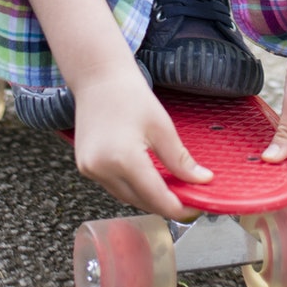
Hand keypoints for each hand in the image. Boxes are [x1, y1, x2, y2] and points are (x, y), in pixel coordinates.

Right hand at [67, 64, 211, 222]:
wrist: (98, 78)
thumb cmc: (130, 95)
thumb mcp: (162, 127)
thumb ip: (180, 160)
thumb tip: (201, 180)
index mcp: (122, 159)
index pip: (156, 197)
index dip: (179, 207)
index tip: (197, 207)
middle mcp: (101, 169)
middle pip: (140, 201)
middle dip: (165, 204)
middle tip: (189, 198)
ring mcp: (89, 169)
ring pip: (126, 197)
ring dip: (148, 198)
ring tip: (172, 189)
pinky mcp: (85, 167)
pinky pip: (113, 187)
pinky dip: (132, 187)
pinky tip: (148, 179)